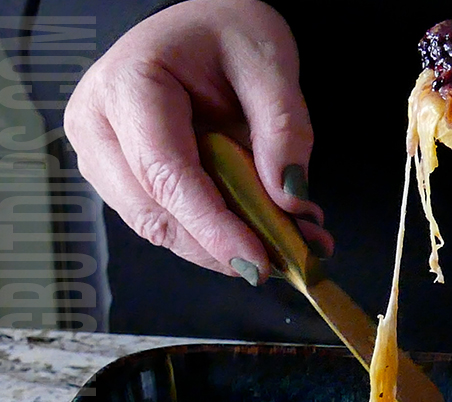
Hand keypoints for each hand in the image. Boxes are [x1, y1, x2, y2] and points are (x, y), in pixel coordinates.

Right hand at [64, 0, 333, 284]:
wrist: (202, 25)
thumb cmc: (229, 32)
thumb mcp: (269, 64)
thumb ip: (283, 130)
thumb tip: (288, 200)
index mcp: (129, 85)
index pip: (166, 174)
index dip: (212, 227)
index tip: (256, 261)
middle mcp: (98, 124)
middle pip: (156, 213)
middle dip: (221, 246)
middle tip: (286, 260)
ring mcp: (101, 153)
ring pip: (158, 226)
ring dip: (220, 246)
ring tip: (283, 243)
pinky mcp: (118, 174)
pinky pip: (165, 219)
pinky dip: (212, 233)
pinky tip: (257, 230)